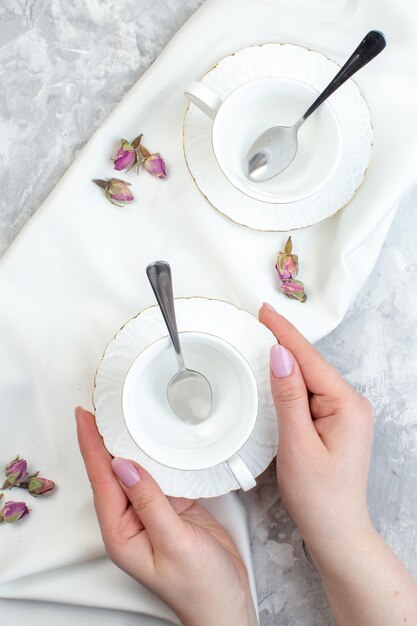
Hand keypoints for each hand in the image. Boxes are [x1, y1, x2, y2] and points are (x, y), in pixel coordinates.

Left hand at [75, 408, 256, 625]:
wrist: (227, 603)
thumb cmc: (200, 587)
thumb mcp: (174, 543)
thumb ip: (149, 502)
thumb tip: (124, 465)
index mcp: (121, 532)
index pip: (101, 479)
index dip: (91, 444)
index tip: (85, 415)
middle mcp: (131, 520)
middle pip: (113, 470)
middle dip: (105, 437)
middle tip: (103, 404)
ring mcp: (152, 513)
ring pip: (138, 469)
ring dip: (133, 442)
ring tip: (127, 413)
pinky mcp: (173, 508)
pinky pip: (162, 474)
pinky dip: (160, 454)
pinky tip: (160, 438)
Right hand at [259, 304, 416, 624]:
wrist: (336, 530)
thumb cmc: (319, 496)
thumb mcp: (297, 444)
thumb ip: (288, 396)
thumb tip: (279, 356)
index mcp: (346, 405)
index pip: (309, 358)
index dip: (284, 333)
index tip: (264, 311)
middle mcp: (351, 404)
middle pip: (311, 363)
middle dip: (284, 341)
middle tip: (257, 320)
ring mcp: (344, 413)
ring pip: (310, 376)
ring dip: (286, 360)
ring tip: (262, 339)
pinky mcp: (335, 421)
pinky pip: (310, 391)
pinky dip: (291, 381)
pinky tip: (278, 373)